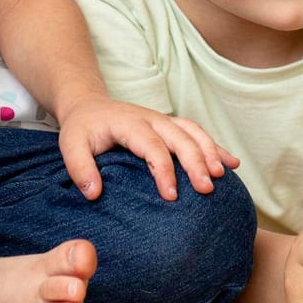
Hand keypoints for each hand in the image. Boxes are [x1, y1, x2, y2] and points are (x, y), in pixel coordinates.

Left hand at [56, 94, 238, 200]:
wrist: (89, 106)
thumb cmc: (82, 129)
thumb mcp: (70, 146)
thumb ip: (79, 169)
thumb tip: (94, 194)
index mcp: (130, 123)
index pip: (153, 147)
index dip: (164, 171)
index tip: (172, 196)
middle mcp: (152, 119)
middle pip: (181, 138)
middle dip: (196, 162)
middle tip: (207, 189)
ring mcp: (164, 121)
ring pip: (194, 132)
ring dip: (210, 152)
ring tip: (223, 175)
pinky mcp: (171, 126)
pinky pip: (198, 133)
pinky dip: (216, 147)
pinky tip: (232, 163)